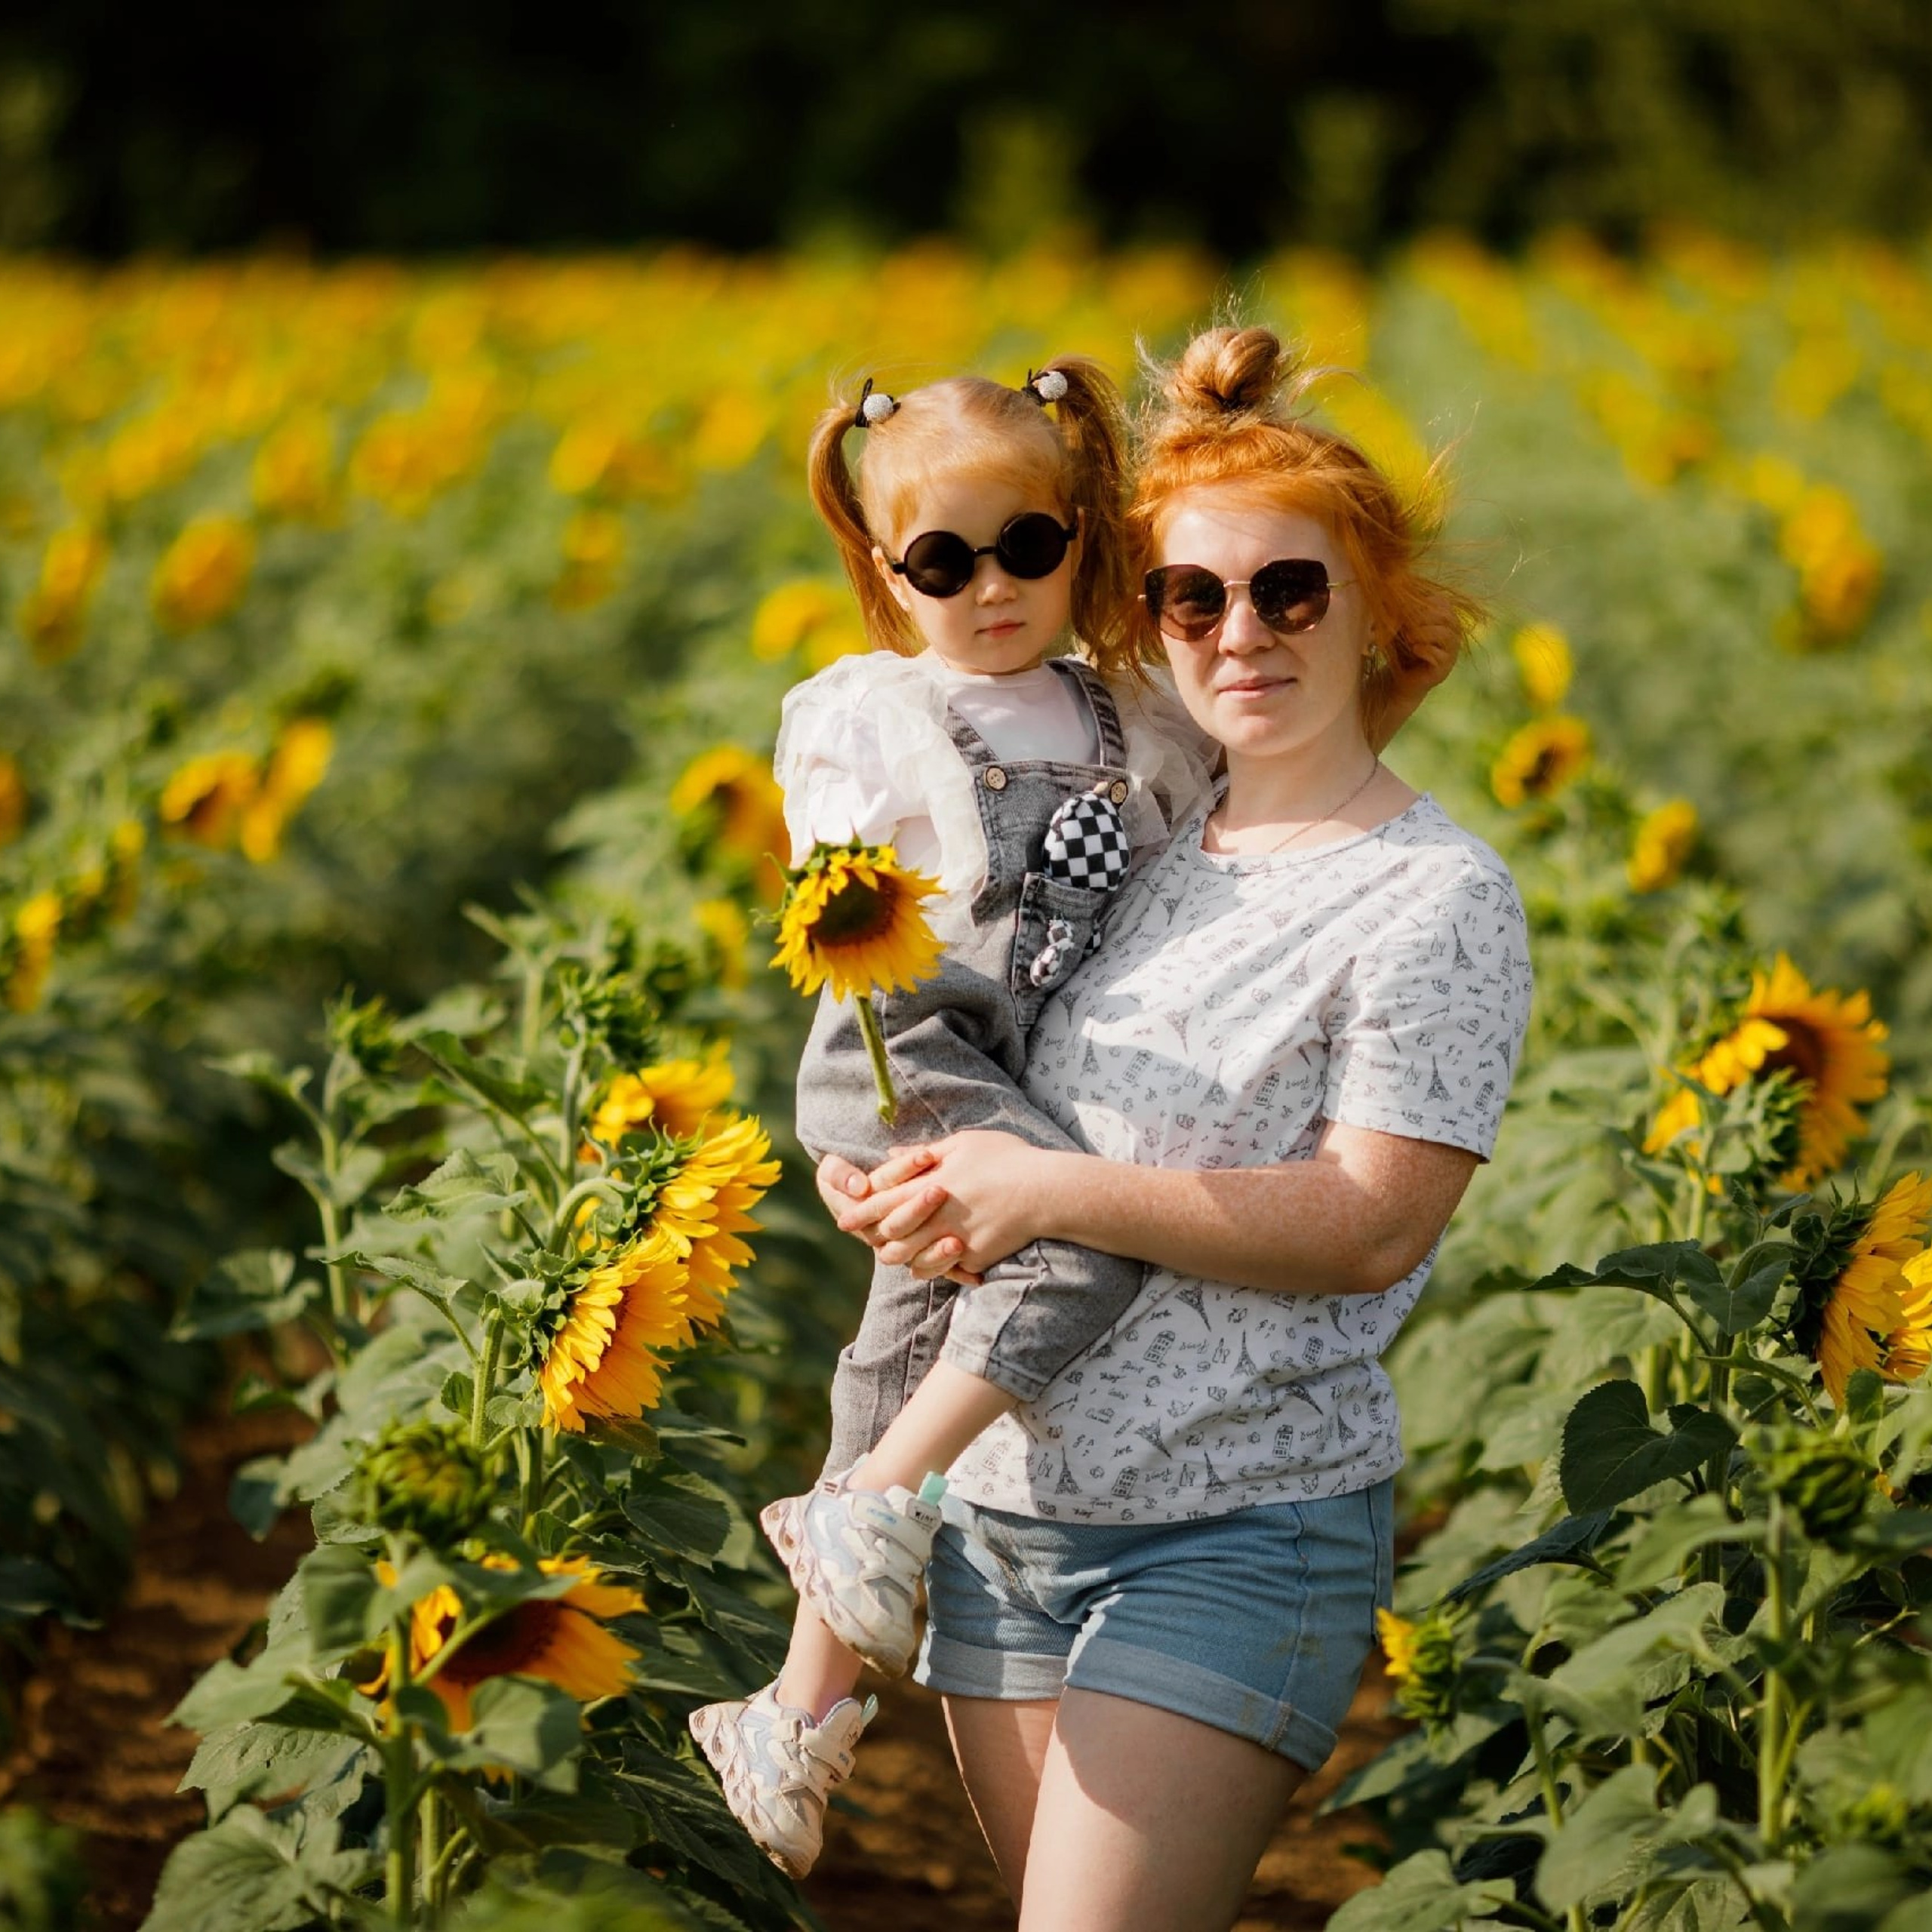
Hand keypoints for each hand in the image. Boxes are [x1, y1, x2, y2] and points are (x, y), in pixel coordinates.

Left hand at [816, 1132, 1054, 1279]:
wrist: (1046, 1192)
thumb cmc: (1007, 1159)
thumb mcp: (965, 1143)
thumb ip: (925, 1151)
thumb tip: (891, 1153)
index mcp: (931, 1184)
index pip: (883, 1201)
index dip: (861, 1212)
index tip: (844, 1220)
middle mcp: (937, 1215)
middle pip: (892, 1236)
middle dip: (874, 1238)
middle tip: (866, 1241)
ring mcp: (955, 1240)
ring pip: (913, 1259)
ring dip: (902, 1257)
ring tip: (896, 1253)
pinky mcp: (973, 1258)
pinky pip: (945, 1269)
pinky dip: (937, 1266)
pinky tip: (935, 1261)